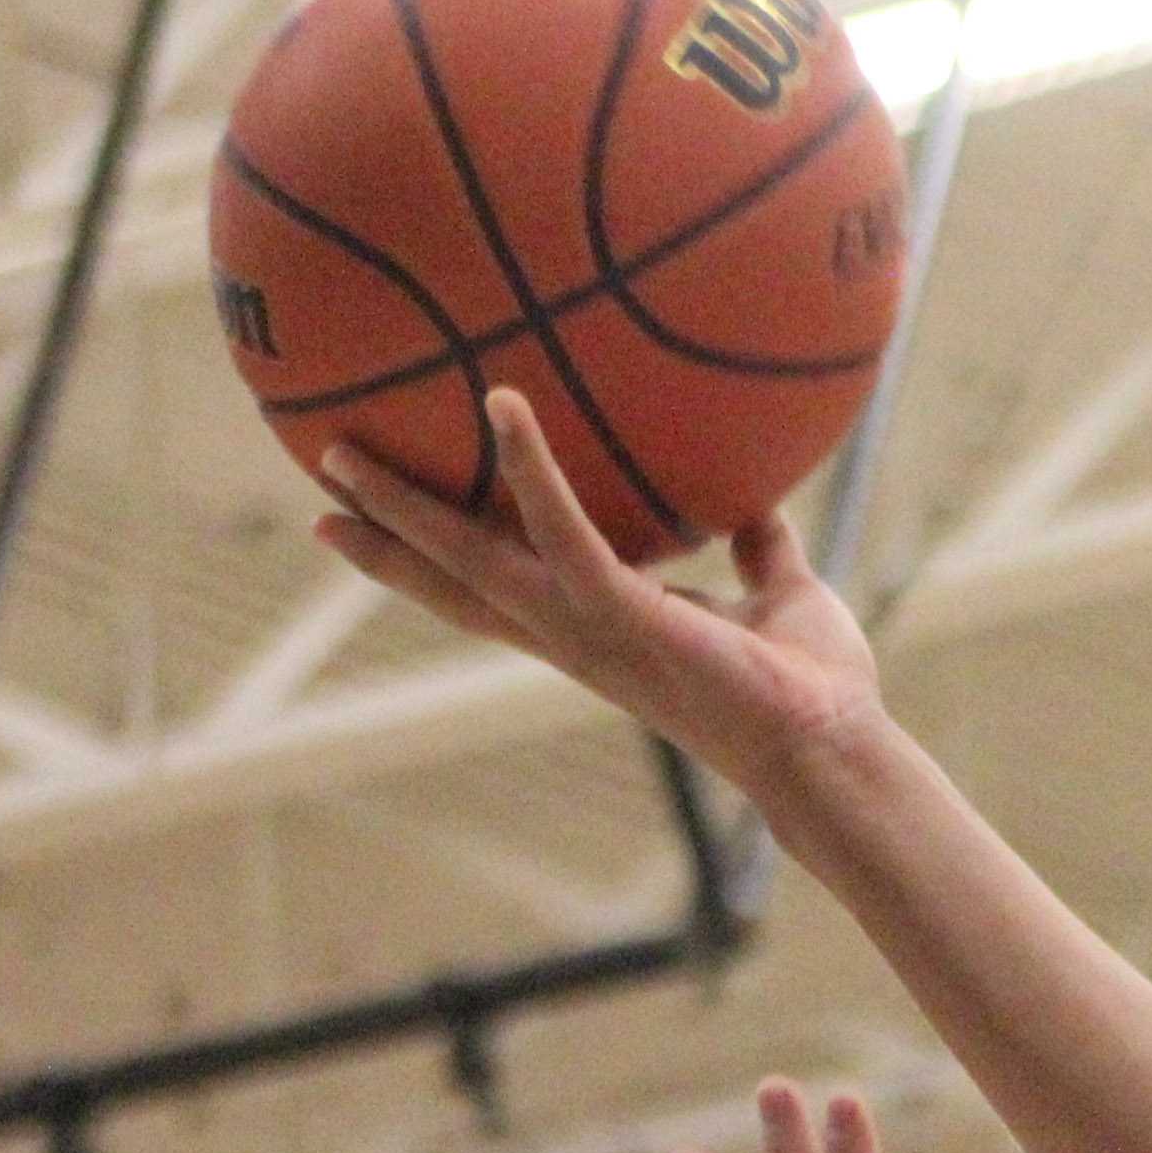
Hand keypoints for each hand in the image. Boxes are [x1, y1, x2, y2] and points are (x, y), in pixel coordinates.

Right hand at [314, 387, 882, 800]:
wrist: (834, 748)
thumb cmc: (812, 689)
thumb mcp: (779, 598)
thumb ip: (757, 550)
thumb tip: (758, 506)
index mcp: (597, 633)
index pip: (492, 596)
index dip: (426, 565)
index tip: (363, 531)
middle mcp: (575, 638)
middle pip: (452, 584)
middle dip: (382, 539)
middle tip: (318, 485)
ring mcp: (591, 630)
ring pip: (470, 562)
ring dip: (405, 506)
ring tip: (339, 451)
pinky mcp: (624, 615)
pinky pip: (561, 531)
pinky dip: (529, 467)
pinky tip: (502, 404)